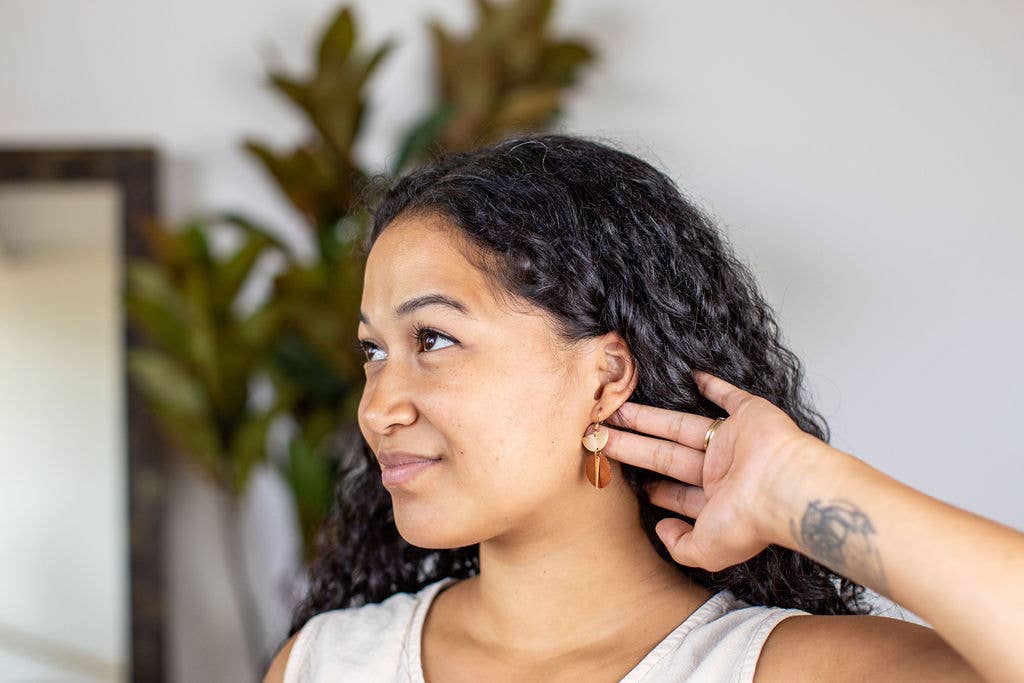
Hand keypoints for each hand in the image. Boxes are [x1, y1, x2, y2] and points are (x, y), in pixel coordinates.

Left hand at [603, 370, 812, 571]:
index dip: (648, 485)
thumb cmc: (751, 520)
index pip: (674, 492)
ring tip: (615, 408)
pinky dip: (713, 385)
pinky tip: (691, 376)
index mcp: (716, 502)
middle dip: (631, 445)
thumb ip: (680, 546)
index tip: (617, 473)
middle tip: (598, 433)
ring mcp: (736, 443)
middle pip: (665, 455)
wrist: (786, 487)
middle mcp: (723, 472)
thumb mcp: (706, 551)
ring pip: (681, 425)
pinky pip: (729, 396)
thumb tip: (661, 529)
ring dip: (649, 417)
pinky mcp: (751, 415)